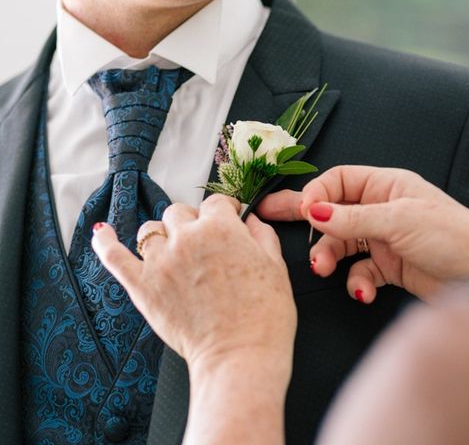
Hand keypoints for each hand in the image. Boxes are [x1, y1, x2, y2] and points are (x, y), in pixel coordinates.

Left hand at [91, 194, 296, 371]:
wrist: (239, 355)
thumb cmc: (263, 316)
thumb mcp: (276, 267)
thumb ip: (262, 235)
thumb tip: (251, 220)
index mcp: (221, 229)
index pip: (215, 202)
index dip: (224, 209)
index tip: (228, 215)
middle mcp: (187, 238)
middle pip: (180, 211)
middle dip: (193, 221)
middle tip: (204, 241)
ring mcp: (161, 262)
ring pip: (151, 229)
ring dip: (163, 233)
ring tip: (173, 248)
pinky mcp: (142, 287)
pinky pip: (114, 256)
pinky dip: (105, 242)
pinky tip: (103, 233)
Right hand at [259, 166, 468, 302]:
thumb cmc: (452, 237)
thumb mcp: (399, 221)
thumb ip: (353, 218)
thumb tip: (313, 211)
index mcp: (387, 186)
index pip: (339, 181)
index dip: (317, 194)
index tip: (303, 212)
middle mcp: (383, 209)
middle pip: (334, 211)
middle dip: (306, 219)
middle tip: (267, 217)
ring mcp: (385, 239)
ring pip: (342, 244)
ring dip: (330, 257)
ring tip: (324, 270)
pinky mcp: (390, 268)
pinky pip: (360, 272)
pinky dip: (357, 283)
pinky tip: (363, 292)